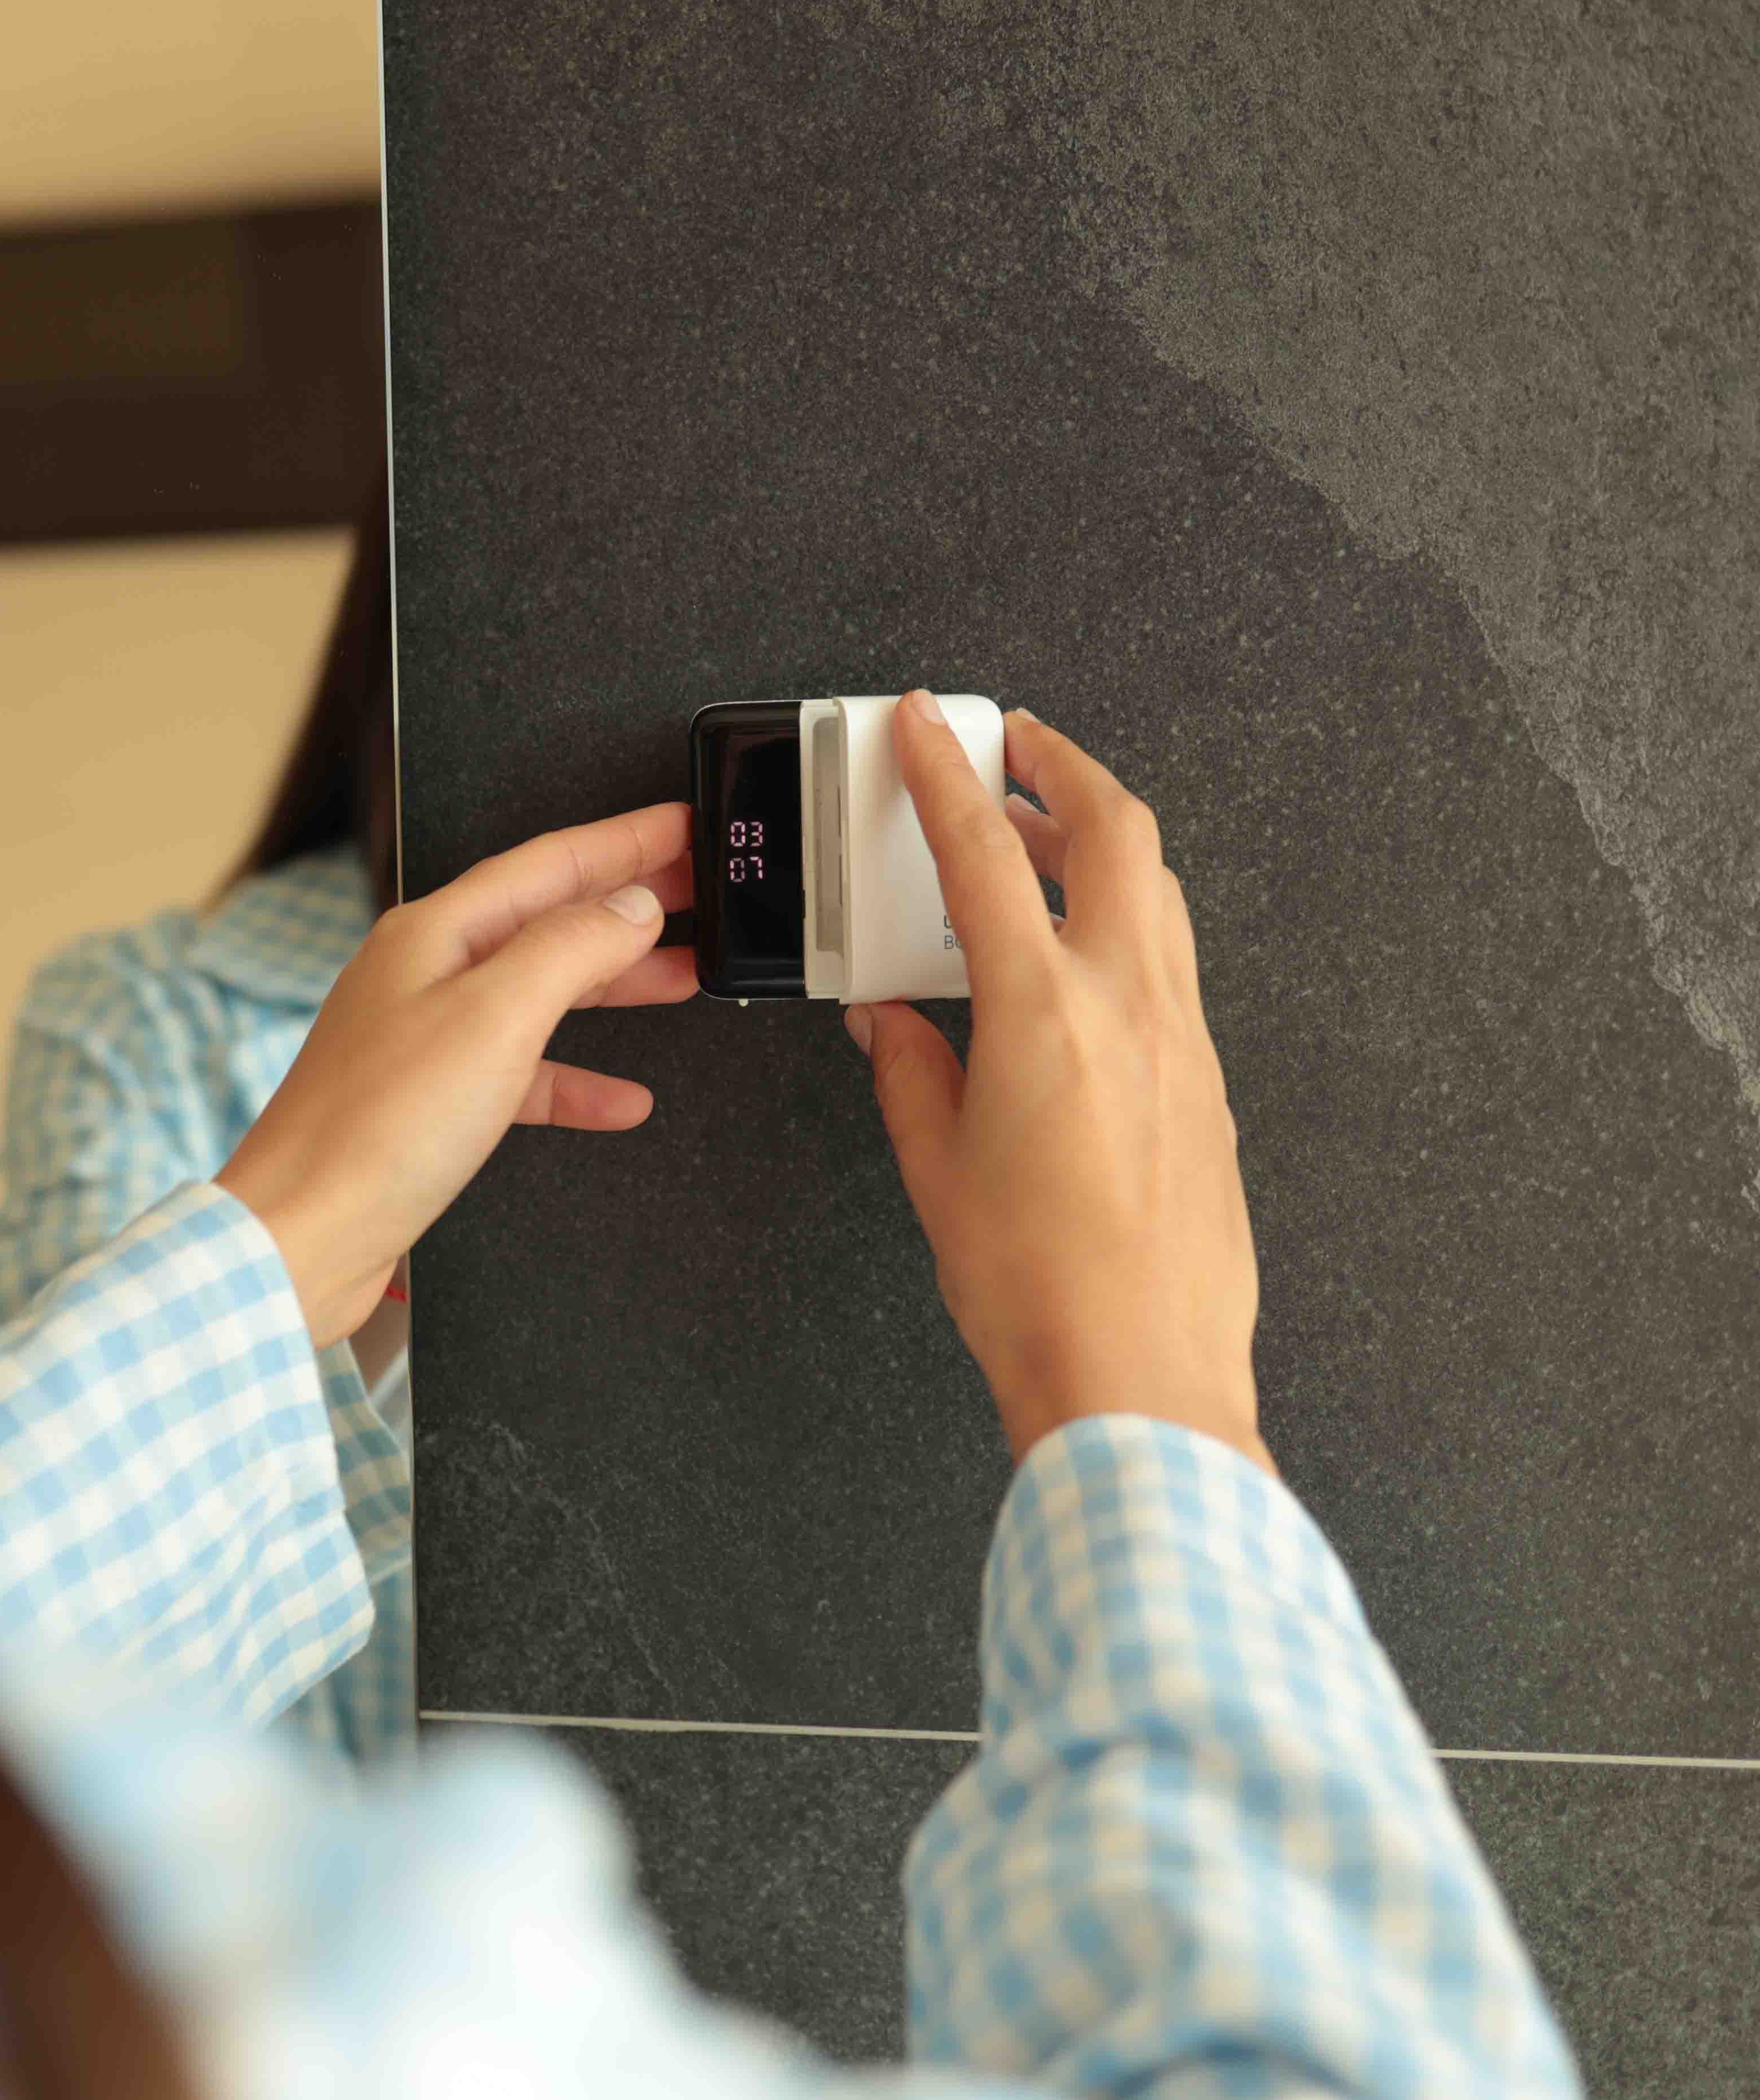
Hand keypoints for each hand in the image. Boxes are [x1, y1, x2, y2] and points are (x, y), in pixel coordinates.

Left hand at [218, 805, 697, 1346]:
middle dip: (627, 905)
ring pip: (539, 993)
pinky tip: (621, 1100)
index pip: (546, 863)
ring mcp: (424, 1040)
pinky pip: (520, 1075)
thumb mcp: (493, 1017)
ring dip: (615, 985)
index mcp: (431, 934)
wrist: (303, 1234)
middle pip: (545, 920)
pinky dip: (575, 1080)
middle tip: (701, 894)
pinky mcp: (429, 1106)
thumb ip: (567, 950)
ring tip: (686, 977)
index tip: (682, 826)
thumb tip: (629, 906)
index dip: (622, 842)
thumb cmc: (373, 1128)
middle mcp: (423, 975)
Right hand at [849, 693, 1268, 1472]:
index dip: (944, 773)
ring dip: (1099, 841)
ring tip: (1040, 842)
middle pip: (1118, 829)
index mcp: (1044, 1014)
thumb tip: (890, 1021)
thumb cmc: (1037, 1290)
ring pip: (1159, 890)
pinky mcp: (1209, 1086)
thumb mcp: (937, 1166)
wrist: (1140, 1375)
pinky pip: (1170, 966)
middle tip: (1012, 744)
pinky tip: (1074, 959)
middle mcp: (1130, 1007)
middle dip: (1062, 764)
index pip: (984, 852)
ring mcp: (1184, 1041)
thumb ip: (910, 1069)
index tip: (922, 724)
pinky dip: (1121, 925)